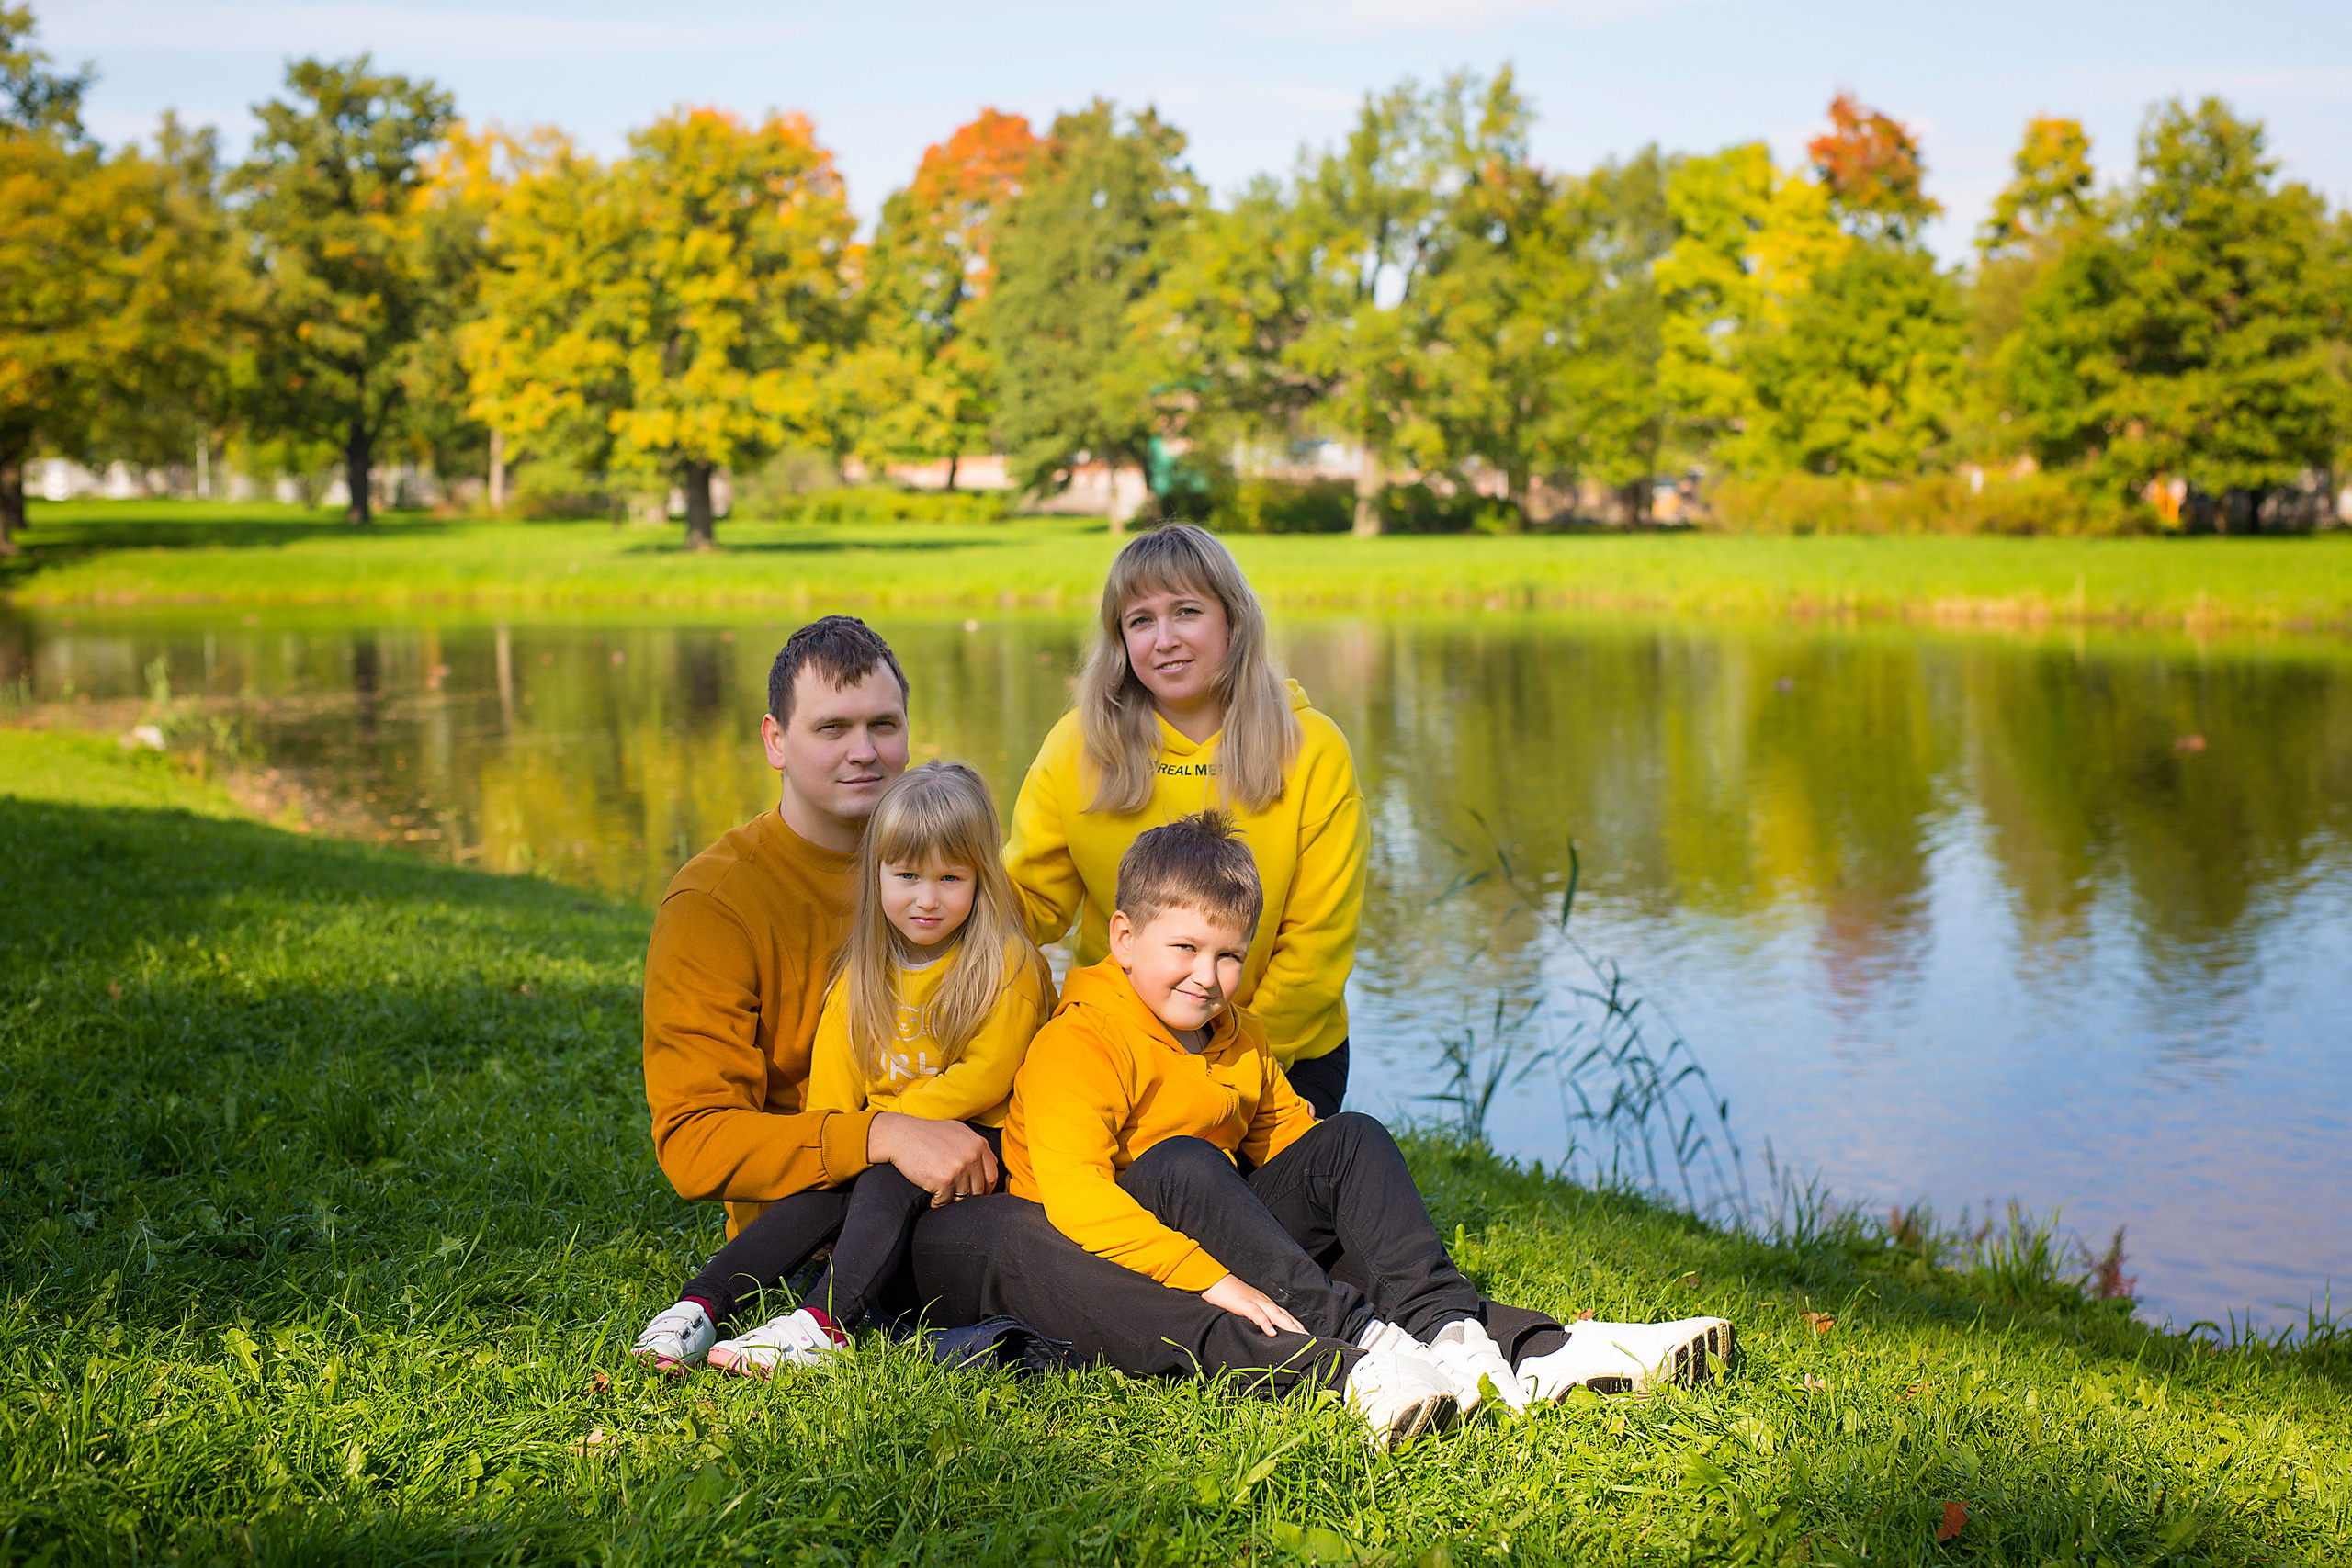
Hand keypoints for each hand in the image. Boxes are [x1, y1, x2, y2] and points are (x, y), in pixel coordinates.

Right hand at [866, 1111, 997, 1206]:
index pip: (992, 1175)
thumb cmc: (926, 1133)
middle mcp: (973, 1156)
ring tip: (939, 1194)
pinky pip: (946, 1202)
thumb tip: (991, 1163)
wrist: (900, 1135)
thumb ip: (975, 1146)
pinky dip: (937, 1203)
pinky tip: (930, 1197)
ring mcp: (960, 1169)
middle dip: (967, 1195)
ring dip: (951, 1200)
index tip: (975, 1192)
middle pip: (979, 1189)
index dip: (985, 1187)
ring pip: (963, 1198)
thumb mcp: (957, 1131)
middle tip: (953, 1195)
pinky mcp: (944, 1181)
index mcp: (979, 1144)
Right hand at [1201, 1274, 1304, 1337]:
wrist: (1213, 1280)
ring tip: (1300, 1336)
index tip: (1306, 1335)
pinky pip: (1257, 1314)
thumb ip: (1254, 1316)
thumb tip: (1263, 1330)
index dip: (1295, 1324)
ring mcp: (1254, 1301)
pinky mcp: (1243, 1304)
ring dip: (1289, 1325)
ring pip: (1276, 1314)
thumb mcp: (1243, 1307)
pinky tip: (1272, 1332)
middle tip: (1310, 1338)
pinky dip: (1265, 1323)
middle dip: (1298, 1327)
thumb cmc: (1227, 1295)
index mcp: (1264, 1302)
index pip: (1284, 1314)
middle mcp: (1263, 1301)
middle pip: (1284, 1315)